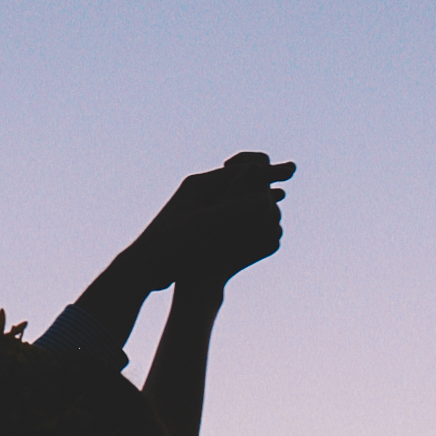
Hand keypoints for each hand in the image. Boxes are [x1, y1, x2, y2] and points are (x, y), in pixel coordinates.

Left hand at [129, 151, 294, 293]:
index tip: (291, 170)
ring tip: (280, 195)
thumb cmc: (171, 244)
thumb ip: (235, 210)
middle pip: (239, 178)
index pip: (240, 170)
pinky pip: (229, 214)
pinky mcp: (198, 226)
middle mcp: (199, 191)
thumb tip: (266, 200)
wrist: (143, 266)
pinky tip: (257, 221)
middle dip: (265, 176)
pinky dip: (246, 212)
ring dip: (257, 193)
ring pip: (235, 196)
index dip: (268, 169)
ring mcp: (198, 208)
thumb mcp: (207, 225)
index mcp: (199, 185)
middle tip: (290, 173)